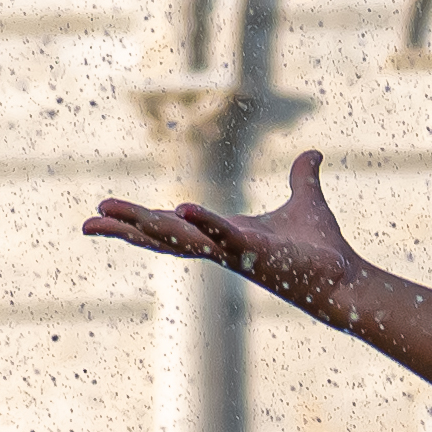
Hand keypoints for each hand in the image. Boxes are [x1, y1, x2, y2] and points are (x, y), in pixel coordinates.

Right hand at [82, 149, 360, 305]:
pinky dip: (205, 221)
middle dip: (125, 228)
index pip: (171, 227)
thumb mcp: (305, 202)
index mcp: (223, 234)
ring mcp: (234, 252)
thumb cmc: (320, 250)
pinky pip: (223, 236)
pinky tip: (181, 208)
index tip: (102, 213)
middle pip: (162, 237)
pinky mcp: (255, 253)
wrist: (344, 278)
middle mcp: (220, 247)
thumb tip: (312, 153)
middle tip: (87, 222)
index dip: (138, 220)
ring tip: (109, 212)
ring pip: (180, 238)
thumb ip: (302, 178)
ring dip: (145, 225)